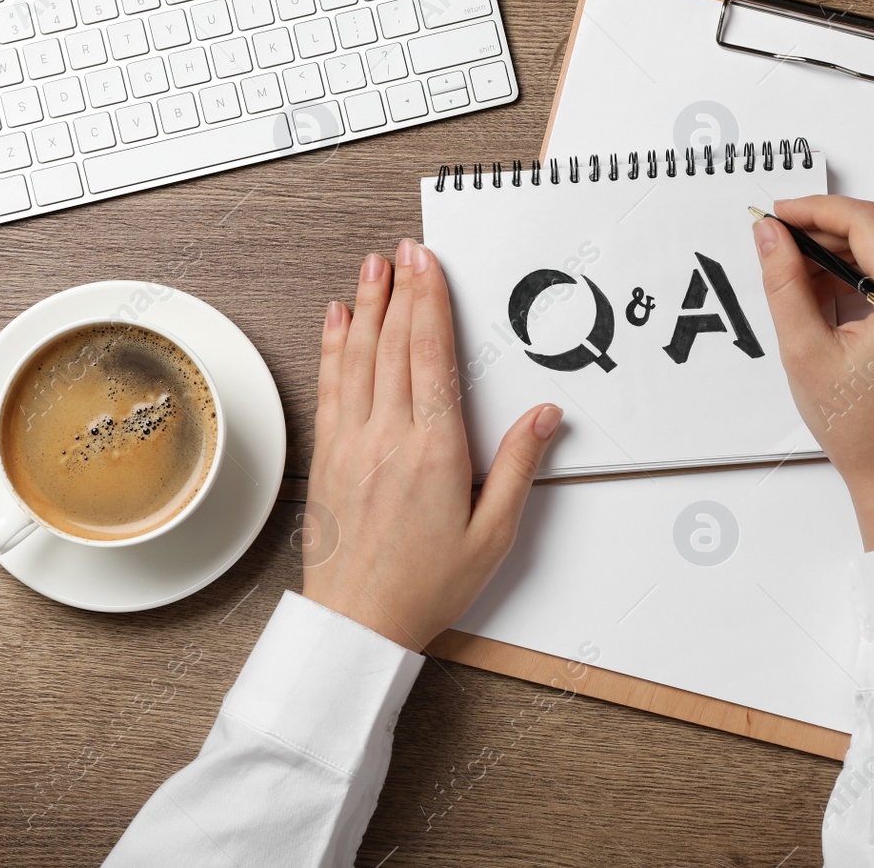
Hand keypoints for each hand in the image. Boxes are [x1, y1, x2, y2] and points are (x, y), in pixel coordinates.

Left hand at [302, 239, 562, 651]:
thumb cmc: (426, 586)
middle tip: (403, 250)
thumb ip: (519, 466)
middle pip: (393, 345)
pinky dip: (333, 347)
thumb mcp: (493, 533)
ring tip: (371, 267)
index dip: (430, 302)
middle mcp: (387, 438)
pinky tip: (336, 321)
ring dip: (365, 306)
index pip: (431, 356)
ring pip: (357, 358)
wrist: (357, 623)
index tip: (429, 264)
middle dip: (400, 290)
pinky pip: (331, 387)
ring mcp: (351, 444)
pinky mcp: (328, 457)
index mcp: (434, 451)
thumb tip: (545, 415)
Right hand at [752, 196, 873, 550]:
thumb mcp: (805, 352)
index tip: (777, 215)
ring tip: (794, 273)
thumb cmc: (862, 429)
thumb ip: (784, 284)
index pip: (866, 223)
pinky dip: (858, 271)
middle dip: (824, 228)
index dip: (816, 210)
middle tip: (776, 242)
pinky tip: (823, 291)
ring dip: (839, 249)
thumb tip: (768, 234)